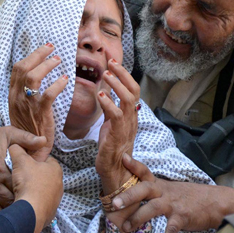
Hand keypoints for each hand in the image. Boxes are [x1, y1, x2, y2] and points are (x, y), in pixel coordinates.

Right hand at [0, 110, 46, 216]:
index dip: (27, 192)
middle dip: (18, 204)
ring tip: (15, 213)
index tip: (34, 195)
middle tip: (27, 207)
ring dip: (5, 212)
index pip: (17, 187)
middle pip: (8, 200)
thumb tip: (44, 141)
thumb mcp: (9, 134)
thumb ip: (27, 139)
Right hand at [9, 43, 68, 160]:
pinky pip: (48, 94)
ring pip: (33, 77)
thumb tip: (38, 75)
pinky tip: (65, 80)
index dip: (31, 56)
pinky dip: (57, 84)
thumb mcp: (21, 108)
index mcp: (13, 94)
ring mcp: (28, 105)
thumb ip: (27, 92)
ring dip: (47, 65)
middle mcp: (18, 97)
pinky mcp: (40, 113)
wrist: (28, 150)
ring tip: (58, 61)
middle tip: (52, 49)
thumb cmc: (28, 128)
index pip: (18, 69)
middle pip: (24, 68)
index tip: (44, 49)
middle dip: (38, 55)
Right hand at [10, 144, 62, 232]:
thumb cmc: (29, 183)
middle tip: (21, 175)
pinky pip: (41, 202)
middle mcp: (60, 183)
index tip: (24, 162)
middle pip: (44, 174)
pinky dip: (34, 200)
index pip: (46, 158)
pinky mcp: (51, 210)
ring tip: (21, 189)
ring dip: (34, 188)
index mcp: (56, 168)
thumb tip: (14, 145)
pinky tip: (25, 200)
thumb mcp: (21, 161)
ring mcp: (56, 198)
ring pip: (43, 189)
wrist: (31, 212)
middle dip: (33, 174)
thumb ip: (17, 150)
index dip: (34, 159)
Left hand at [95, 58, 140, 193]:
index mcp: (130, 114)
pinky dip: (108, 102)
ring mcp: (127, 126)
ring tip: (106, 74)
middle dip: (123, 74)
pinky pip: (116, 114)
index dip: (124, 74)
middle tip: (111, 62)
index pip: (132, 89)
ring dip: (117, 85)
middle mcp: (132, 118)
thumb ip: (110, 108)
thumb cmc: (110, 147)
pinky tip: (100, 94)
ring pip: (128, 99)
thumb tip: (105, 91)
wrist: (114, 171)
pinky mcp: (118, 134)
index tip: (113, 62)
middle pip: (133, 90)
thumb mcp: (110, 123)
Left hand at [113, 156, 233, 232]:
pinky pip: (171, 230)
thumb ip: (155, 191)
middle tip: (115, 204)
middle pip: (144, 189)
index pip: (145, 172)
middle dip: (128, 196)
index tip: (122, 158)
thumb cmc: (190, 197)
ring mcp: (173, 205)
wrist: (216, 202)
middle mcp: (165, 192)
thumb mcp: (171, 189)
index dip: (134, 165)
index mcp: (160, 185)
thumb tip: (132, 196)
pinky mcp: (183, 218)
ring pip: (153, 208)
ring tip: (127, 228)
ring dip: (138, 218)